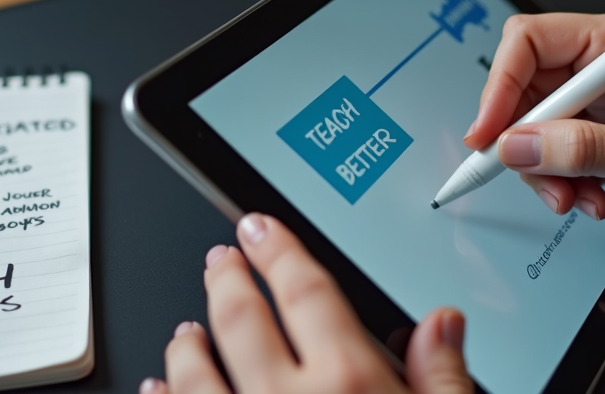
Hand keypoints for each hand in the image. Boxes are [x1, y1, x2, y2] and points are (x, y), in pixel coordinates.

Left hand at [140, 213, 473, 393]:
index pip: (307, 294)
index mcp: (351, 384)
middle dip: (227, 279)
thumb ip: (445, 379)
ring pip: (196, 371)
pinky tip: (158, 383)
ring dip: (188, 341)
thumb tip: (444, 322)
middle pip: (243, 320)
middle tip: (221, 256)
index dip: (279, 251)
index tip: (259, 226)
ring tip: (188, 323)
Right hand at [465, 10, 604, 250]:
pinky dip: (564, 177)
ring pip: (537, 125)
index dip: (499, 88)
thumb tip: (516, 146)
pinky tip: (593, 196)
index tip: (488, 137)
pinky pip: (558, 147)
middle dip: (525, 141)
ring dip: (546, 169)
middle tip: (537, 179)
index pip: (530, 41)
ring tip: (577, 197)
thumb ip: (584, 150)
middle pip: (525, 87)